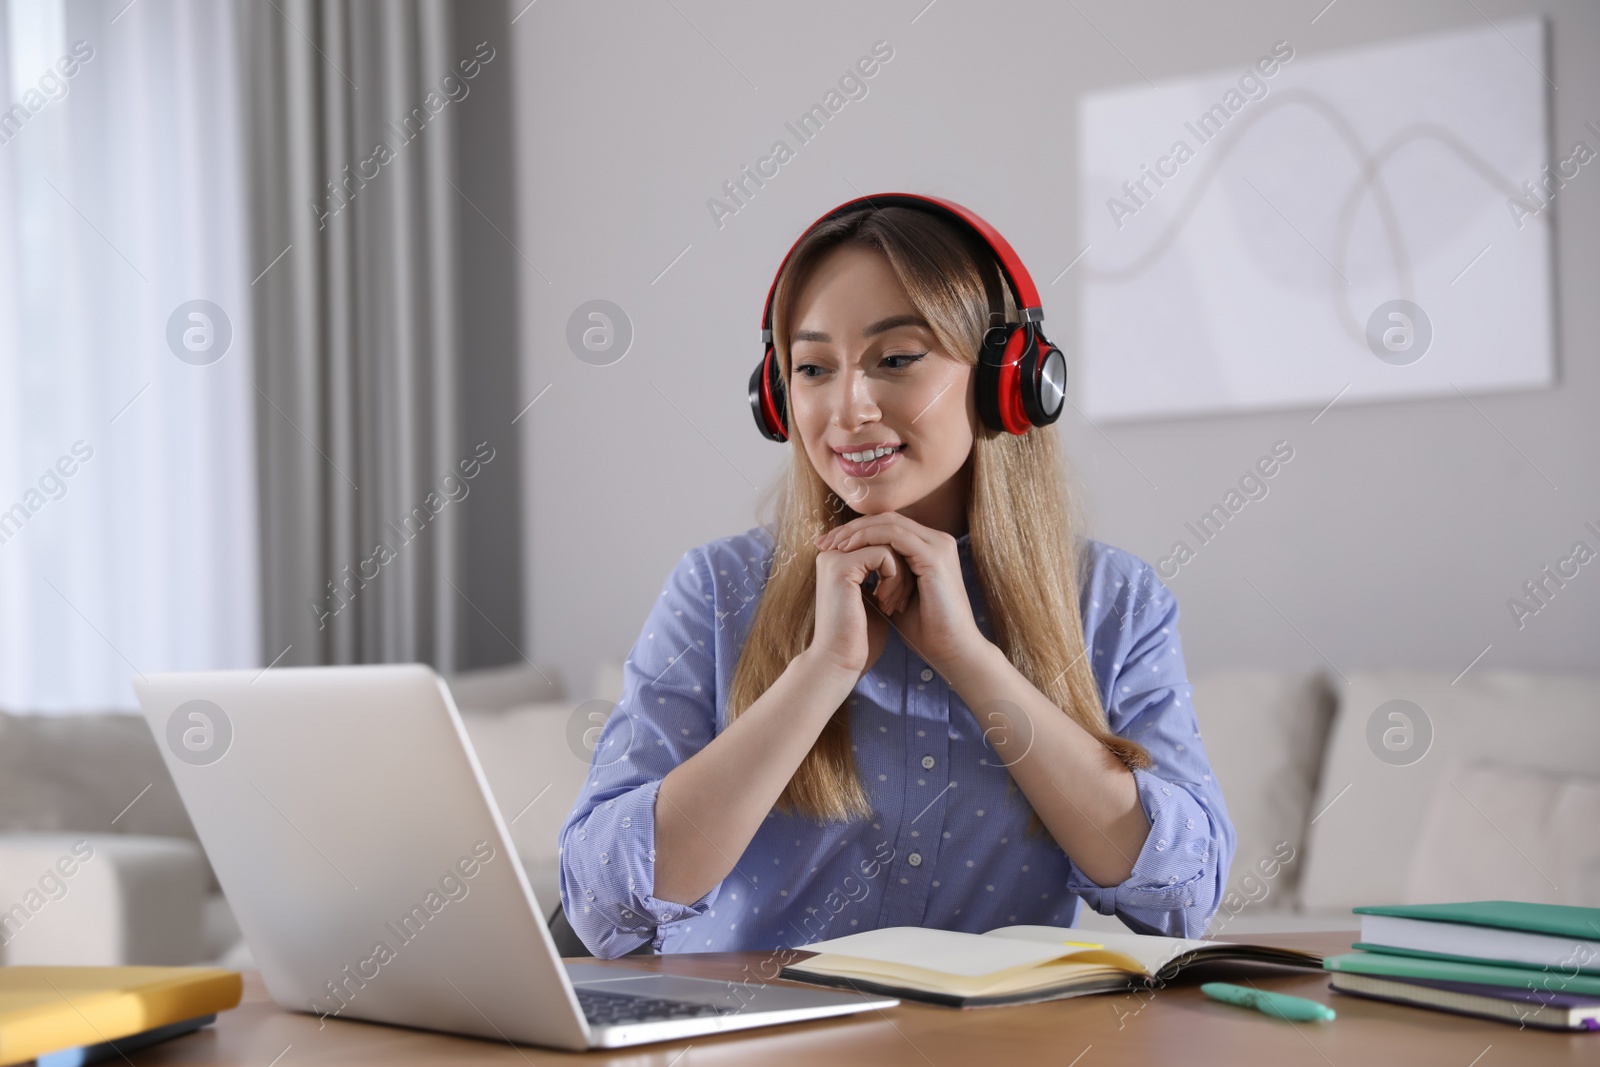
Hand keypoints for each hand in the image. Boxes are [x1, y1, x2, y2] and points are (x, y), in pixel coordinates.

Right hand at [807, 541, 909, 676]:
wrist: (840, 662)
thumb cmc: (859, 639)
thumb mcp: (875, 598)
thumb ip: (883, 575)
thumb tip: (906, 555)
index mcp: (837, 560)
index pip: (879, 543)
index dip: (897, 567)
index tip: (896, 599)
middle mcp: (832, 554)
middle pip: (884, 540)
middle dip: (901, 569)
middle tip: (898, 602)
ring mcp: (834, 557)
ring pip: (887, 544)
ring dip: (901, 575)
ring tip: (893, 604)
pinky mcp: (841, 566)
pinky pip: (885, 553)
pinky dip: (895, 578)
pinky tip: (887, 603)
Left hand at [814, 514, 988, 676]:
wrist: (952, 650)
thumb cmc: (927, 630)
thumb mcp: (898, 594)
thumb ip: (884, 575)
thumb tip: (856, 566)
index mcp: (929, 548)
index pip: (887, 526)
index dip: (856, 532)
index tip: (827, 545)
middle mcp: (936, 540)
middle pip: (886, 519)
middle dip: (851, 528)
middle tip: (823, 541)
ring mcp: (938, 545)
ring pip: (889, 523)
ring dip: (856, 532)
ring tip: (833, 546)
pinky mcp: (934, 556)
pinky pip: (895, 536)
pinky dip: (869, 540)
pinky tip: (849, 551)